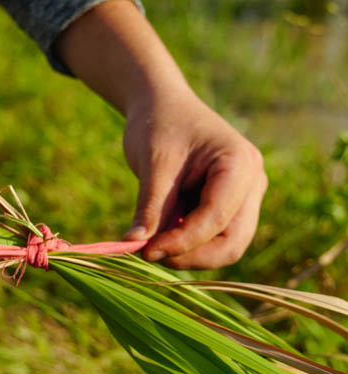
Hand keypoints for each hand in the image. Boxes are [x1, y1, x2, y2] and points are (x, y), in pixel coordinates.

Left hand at [55, 1, 266, 268]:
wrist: (161, 104)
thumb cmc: (158, 125)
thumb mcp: (153, 166)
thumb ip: (150, 208)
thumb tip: (134, 246)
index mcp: (239, 165)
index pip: (216, 220)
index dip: (181, 242)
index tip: (144, 250)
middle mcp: (252, 183)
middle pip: (231, 243)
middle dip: (191, 256)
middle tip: (149, 254)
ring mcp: (244, 196)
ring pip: (225, 245)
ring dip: (188, 252)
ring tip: (152, 240)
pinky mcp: (230, 205)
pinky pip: (214, 237)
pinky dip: (187, 243)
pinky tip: (160, 233)